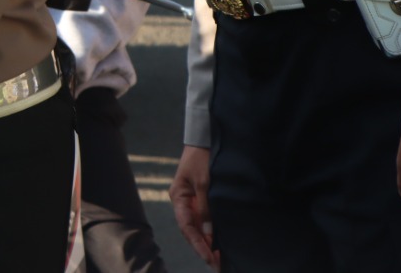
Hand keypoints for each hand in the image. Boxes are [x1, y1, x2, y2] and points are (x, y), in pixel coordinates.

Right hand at [170, 144, 218, 267]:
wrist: (206, 139)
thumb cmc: (203, 159)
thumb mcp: (205, 182)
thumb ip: (205, 207)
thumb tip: (209, 233)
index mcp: (179, 197)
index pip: (187, 227)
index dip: (198, 244)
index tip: (210, 258)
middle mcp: (184, 202)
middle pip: (192, 231)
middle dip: (204, 248)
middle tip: (218, 265)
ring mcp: (193, 201)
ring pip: (199, 227)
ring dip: (209, 243)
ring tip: (221, 259)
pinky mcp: (203, 198)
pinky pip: (206, 220)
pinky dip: (213, 232)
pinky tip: (221, 243)